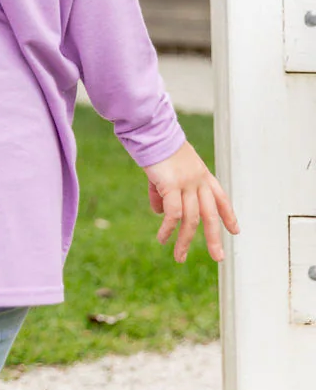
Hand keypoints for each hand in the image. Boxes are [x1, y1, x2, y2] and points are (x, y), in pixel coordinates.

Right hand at [143, 141, 238, 263]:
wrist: (153, 132)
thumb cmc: (158, 149)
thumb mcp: (166, 172)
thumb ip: (164, 192)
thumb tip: (159, 213)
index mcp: (202, 174)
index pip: (221, 197)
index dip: (228, 215)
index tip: (235, 231)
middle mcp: (199, 181)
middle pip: (211, 214)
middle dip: (215, 238)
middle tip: (218, 257)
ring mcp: (187, 184)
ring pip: (191, 219)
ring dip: (185, 241)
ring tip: (180, 257)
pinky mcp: (172, 186)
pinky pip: (173, 214)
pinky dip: (168, 229)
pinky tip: (163, 238)